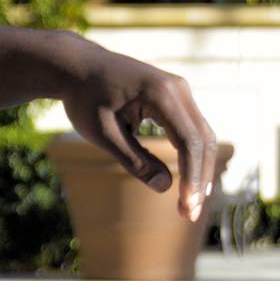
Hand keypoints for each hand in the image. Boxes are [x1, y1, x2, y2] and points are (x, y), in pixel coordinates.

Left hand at [60, 46, 216, 221]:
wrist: (76, 66)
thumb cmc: (83, 98)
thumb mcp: (102, 132)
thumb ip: (132, 158)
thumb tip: (165, 186)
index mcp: (161, 95)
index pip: (188, 142)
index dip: (191, 177)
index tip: (186, 207)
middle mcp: (178, 89)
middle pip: (203, 140)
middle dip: (199, 178)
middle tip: (190, 214)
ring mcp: (179, 90)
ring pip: (202, 134)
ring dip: (199, 168)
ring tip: (190, 202)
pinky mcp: (175, 96)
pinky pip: (192, 128)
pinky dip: (192, 154)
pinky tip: (187, 180)